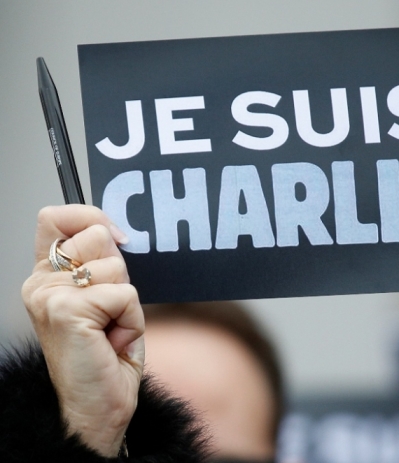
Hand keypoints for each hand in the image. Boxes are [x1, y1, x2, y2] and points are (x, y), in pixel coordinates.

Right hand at [22, 205, 143, 456]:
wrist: (97, 407)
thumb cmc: (104, 356)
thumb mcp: (105, 299)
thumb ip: (102, 264)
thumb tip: (116, 232)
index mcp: (46, 277)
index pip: (57, 217)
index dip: (92, 217)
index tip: (117, 238)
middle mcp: (40, 284)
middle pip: (97, 235)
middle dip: (120, 271)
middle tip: (110, 309)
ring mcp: (49, 297)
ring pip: (115, 267)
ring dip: (128, 301)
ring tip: (111, 329)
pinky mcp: (67, 311)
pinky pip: (125, 295)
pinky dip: (132, 319)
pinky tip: (115, 341)